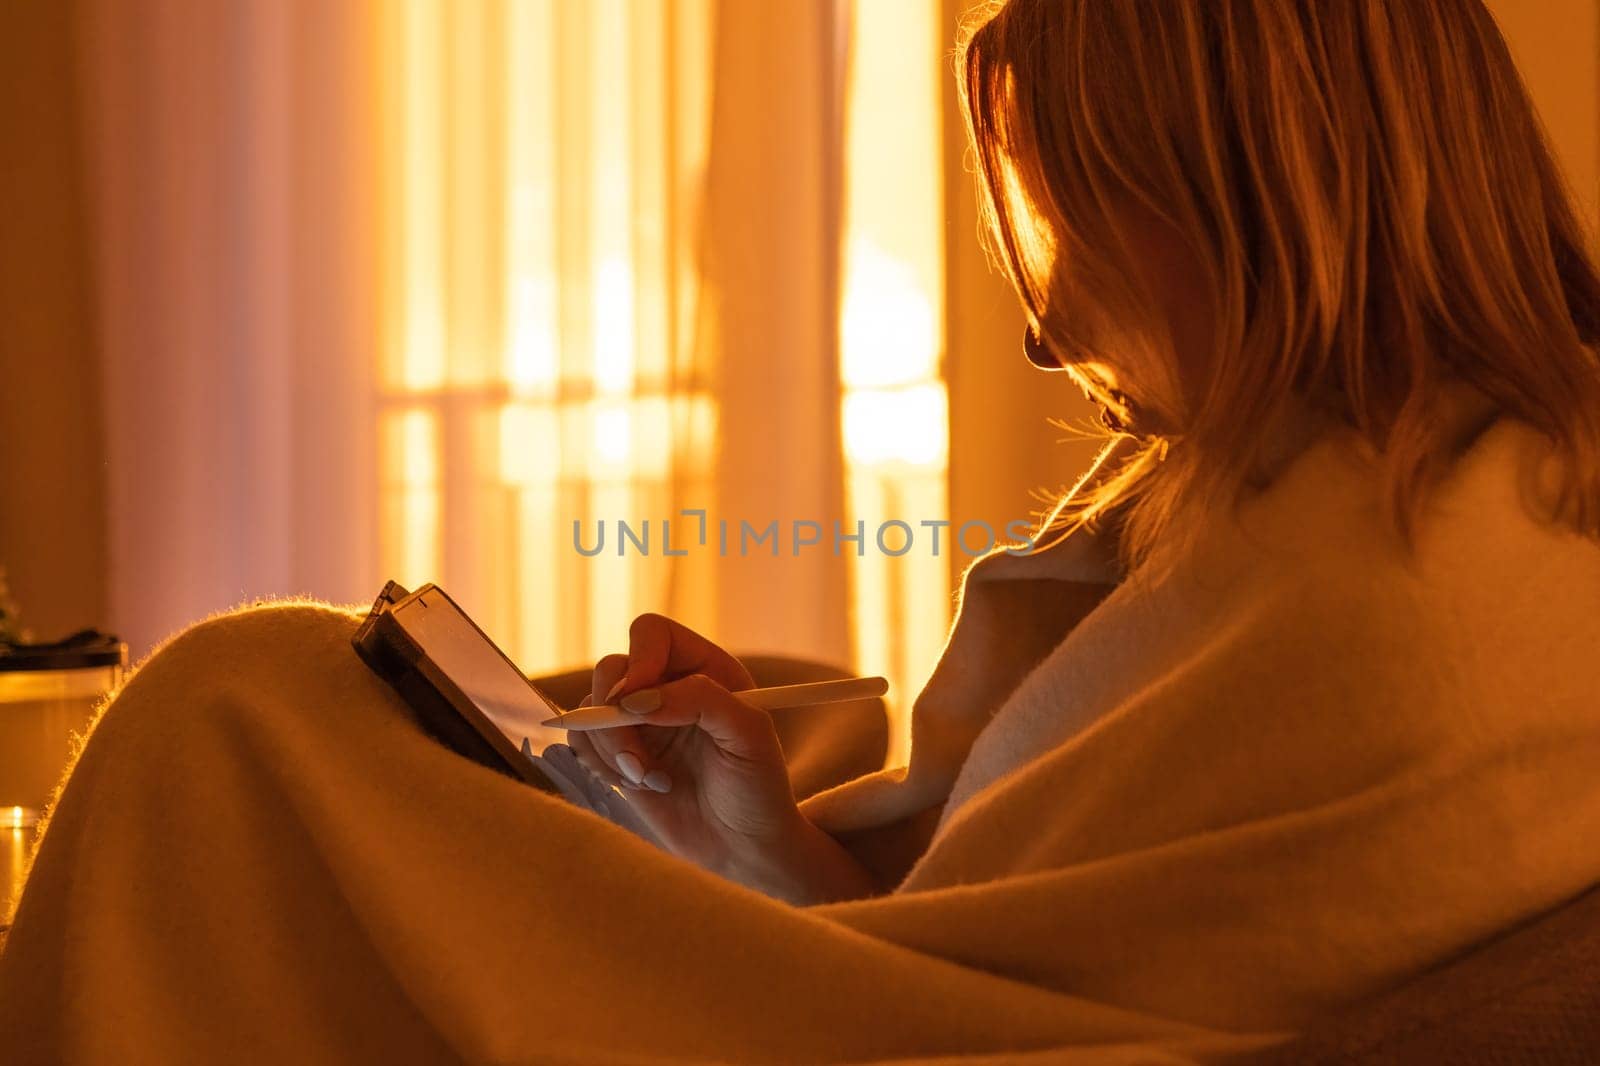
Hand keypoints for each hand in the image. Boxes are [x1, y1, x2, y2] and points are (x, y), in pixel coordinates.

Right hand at [565, 613, 876, 903]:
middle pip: (612, 668)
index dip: (639, 661)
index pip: (653, 634)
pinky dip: (599, 763)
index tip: (638, 704)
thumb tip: (638, 698)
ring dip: (612, 748)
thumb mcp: (748, 736)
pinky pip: (582, 741)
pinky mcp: (619, 754)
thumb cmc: (758, 789)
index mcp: (705, 669)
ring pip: (591, 707)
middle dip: (615, 716)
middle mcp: (668, 687)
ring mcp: (640, 721)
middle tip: (637, 760)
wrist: (744, 849)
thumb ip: (701, 700)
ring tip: (651, 780)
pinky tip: (638, 785)